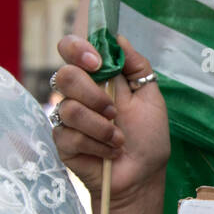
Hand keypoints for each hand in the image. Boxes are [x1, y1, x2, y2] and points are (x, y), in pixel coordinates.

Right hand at [53, 35, 170, 213]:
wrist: (143, 176)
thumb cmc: (148, 138)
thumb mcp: (151, 97)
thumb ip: (136, 66)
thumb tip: (117, 38)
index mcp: (97, 78)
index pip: (71, 49)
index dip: (78, 49)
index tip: (98, 63)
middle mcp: (78, 94)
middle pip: (65, 75)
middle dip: (94, 95)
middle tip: (114, 112)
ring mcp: (67, 118)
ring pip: (69, 108)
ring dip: (101, 127)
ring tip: (118, 139)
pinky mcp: (62, 142)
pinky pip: (70, 135)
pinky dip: (97, 145)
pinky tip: (108, 153)